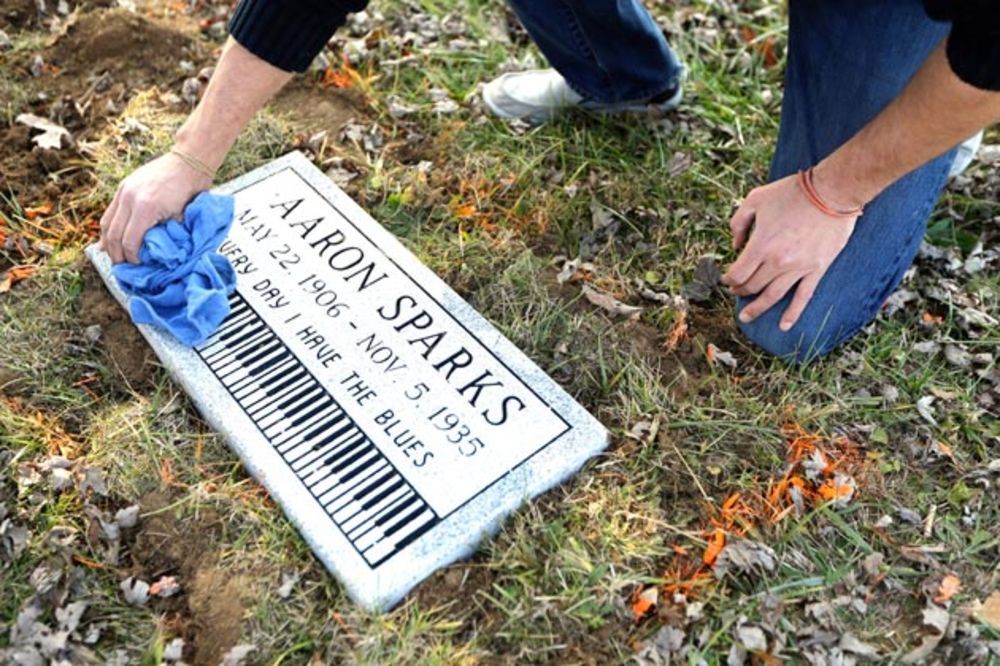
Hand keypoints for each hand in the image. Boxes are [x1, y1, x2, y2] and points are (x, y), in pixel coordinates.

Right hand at [100, 152, 212, 263]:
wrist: (189, 161)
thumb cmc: (191, 190)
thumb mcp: (181, 218)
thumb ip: (165, 234)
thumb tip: (154, 254)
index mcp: (146, 208)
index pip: (130, 242)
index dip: (132, 258)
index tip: (137, 267)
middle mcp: (130, 198)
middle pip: (113, 235)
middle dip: (116, 254)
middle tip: (122, 268)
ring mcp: (124, 191)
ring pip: (106, 223)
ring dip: (108, 242)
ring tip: (114, 256)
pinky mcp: (123, 187)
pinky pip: (110, 211)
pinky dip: (110, 227)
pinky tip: (112, 238)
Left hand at [721, 173, 857, 330]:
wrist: (832, 192)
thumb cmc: (792, 193)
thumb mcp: (755, 200)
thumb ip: (738, 223)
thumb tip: (735, 245)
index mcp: (761, 245)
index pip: (737, 274)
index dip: (728, 279)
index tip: (727, 279)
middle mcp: (778, 262)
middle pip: (752, 286)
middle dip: (740, 291)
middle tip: (736, 292)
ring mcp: (798, 268)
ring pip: (773, 296)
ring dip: (757, 308)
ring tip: (746, 318)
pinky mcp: (817, 270)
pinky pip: (803, 297)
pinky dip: (792, 313)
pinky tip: (784, 326)